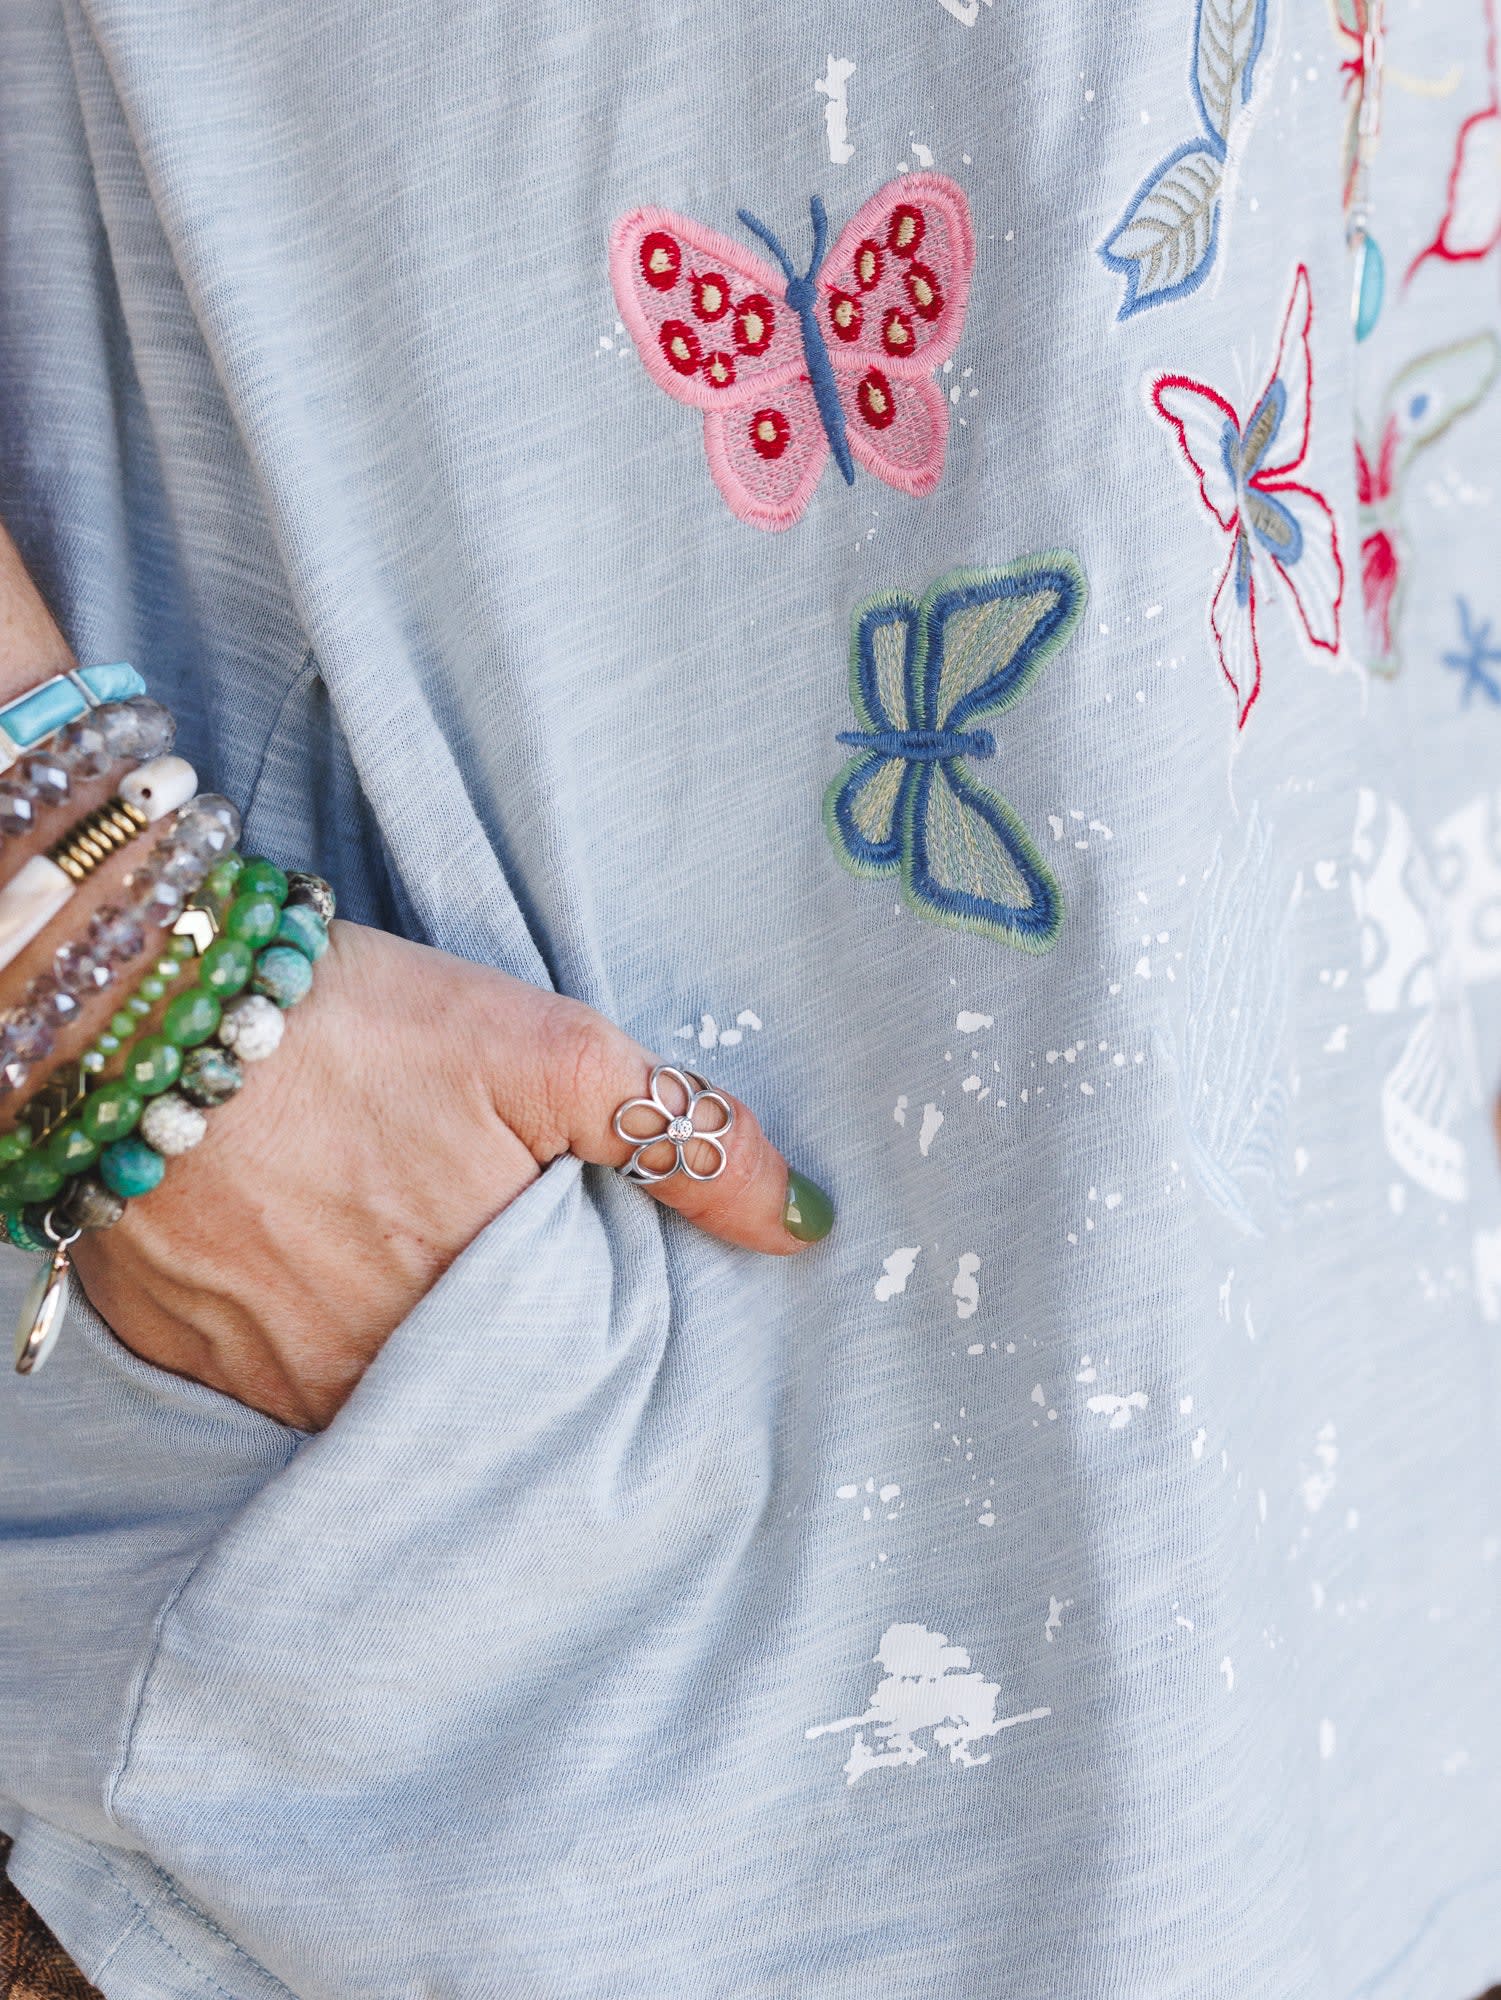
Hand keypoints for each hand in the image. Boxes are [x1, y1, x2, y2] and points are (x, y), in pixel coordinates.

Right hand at [72, 920, 830, 1429]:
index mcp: (483, 1323)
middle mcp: (374, 1384)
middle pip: (476, 1387)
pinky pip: (279, 1371)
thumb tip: (807, 1228)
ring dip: (404, 1330)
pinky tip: (317, 1246)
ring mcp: (272, 1381)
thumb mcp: (552, 1055)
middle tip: (492, 1240)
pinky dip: (310, 1323)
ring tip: (401, 1234)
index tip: (597, 1275)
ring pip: (377, 1385)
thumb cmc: (358, 1026)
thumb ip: (684, 1140)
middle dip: (503, 1334)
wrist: (142, 1006)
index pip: (575, 1372)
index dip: (593, 1324)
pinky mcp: (191, 1357)